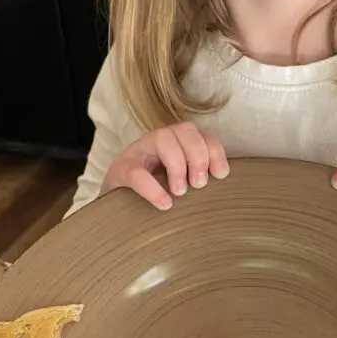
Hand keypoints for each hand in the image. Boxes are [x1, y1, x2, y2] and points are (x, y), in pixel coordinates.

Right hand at [102, 123, 228, 210]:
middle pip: (185, 130)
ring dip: (178, 164)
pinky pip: (137, 172)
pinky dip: (153, 188)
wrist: (114, 207)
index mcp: (177, 143)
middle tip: (199, 185)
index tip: (220, 175)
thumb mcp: (179, 184)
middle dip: (198, 156)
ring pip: (162, 139)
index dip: (215, 151)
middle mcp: (158, 141)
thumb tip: (222, 187)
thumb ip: (198, 179)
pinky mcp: (119, 170)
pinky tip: (164, 203)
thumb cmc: (154, 194)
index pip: (202, 135)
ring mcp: (137, 152)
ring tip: (180, 192)